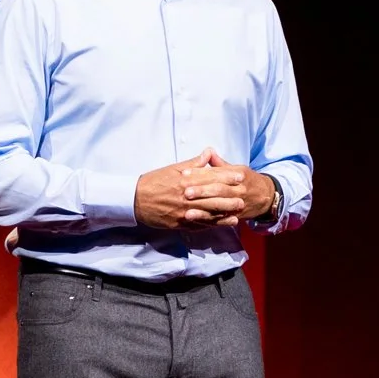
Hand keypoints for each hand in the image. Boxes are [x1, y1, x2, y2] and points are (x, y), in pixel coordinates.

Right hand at [134, 148, 273, 228]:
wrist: (134, 200)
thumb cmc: (153, 182)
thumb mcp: (172, 169)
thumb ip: (193, 163)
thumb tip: (208, 152)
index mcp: (185, 181)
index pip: (211, 177)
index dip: (227, 177)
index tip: (240, 175)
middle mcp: (186, 197)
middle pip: (212, 197)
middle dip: (230, 197)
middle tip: (245, 197)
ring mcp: (183, 212)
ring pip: (208, 213)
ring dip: (224, 213)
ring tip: (238, 212)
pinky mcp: (179, 223)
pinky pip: (199, 225)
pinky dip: (212, 225)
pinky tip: (223, 224)